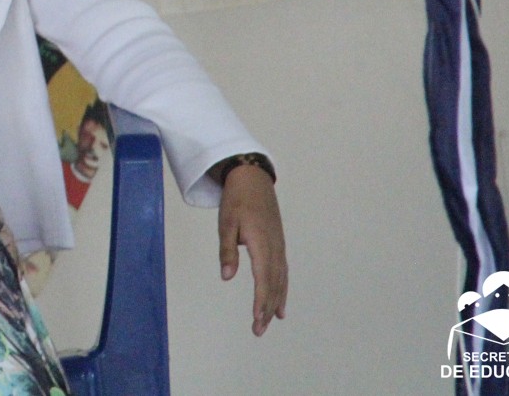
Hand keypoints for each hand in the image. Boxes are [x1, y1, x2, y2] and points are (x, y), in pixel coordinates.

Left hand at [216, 164, 287, 335]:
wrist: (253, 179)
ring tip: (271, 320)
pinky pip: (282, 271)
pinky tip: (279, 299)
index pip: (263, 279)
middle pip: (274, 284)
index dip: (261, 301)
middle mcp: (275, 248)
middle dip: (267, 308)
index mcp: (261, 243)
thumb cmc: (236, 200)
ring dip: (276, 300)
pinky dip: (282, 288)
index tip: (257, 320)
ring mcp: (279, 246)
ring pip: (280, 279)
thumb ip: (227, 250)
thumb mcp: (226, 223)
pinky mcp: (278, 244)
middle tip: (259, 330)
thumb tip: (227, 277)